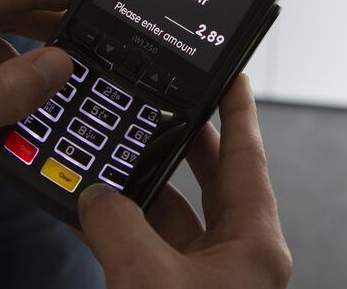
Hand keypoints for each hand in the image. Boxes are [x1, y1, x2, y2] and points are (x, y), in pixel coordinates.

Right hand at [76, 75, 292, 288]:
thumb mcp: (148, 278)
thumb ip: (118, 226)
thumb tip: (95, 196)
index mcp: (253, 244)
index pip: (248, 157)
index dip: (239, 111)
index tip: (234, 77)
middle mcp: (238, 255)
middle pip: (212, 179)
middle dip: (185, 140)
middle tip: (168, 103)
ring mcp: (209, 275)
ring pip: (177, 213)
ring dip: (143, 188)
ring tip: (115, 157)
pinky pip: (152, 245)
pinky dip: (124, 228)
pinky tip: (93, 212)